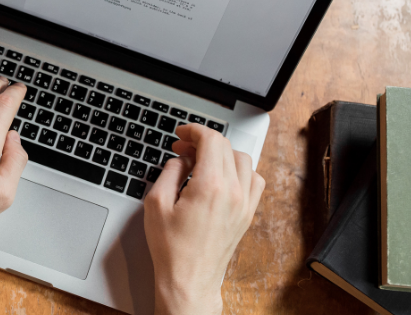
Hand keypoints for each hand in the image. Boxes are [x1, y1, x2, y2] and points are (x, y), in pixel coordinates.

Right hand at [144, 124, 264, 314]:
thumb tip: (180, 159)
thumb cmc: (172, 249)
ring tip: (201, 161)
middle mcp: (233, 192)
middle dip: (203, 141)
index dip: (194, 130)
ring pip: (243, 160)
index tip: (182, 134)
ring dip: (222, 154)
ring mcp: (244, 203)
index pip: (211, 141)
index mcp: (210, 187)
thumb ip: (169, 172)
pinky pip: (254, 180)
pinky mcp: (247, 214)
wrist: (189, 280)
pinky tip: (222, 176)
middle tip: (183, 148)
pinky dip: (239, 170)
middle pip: (226, 147)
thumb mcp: (156, 203)